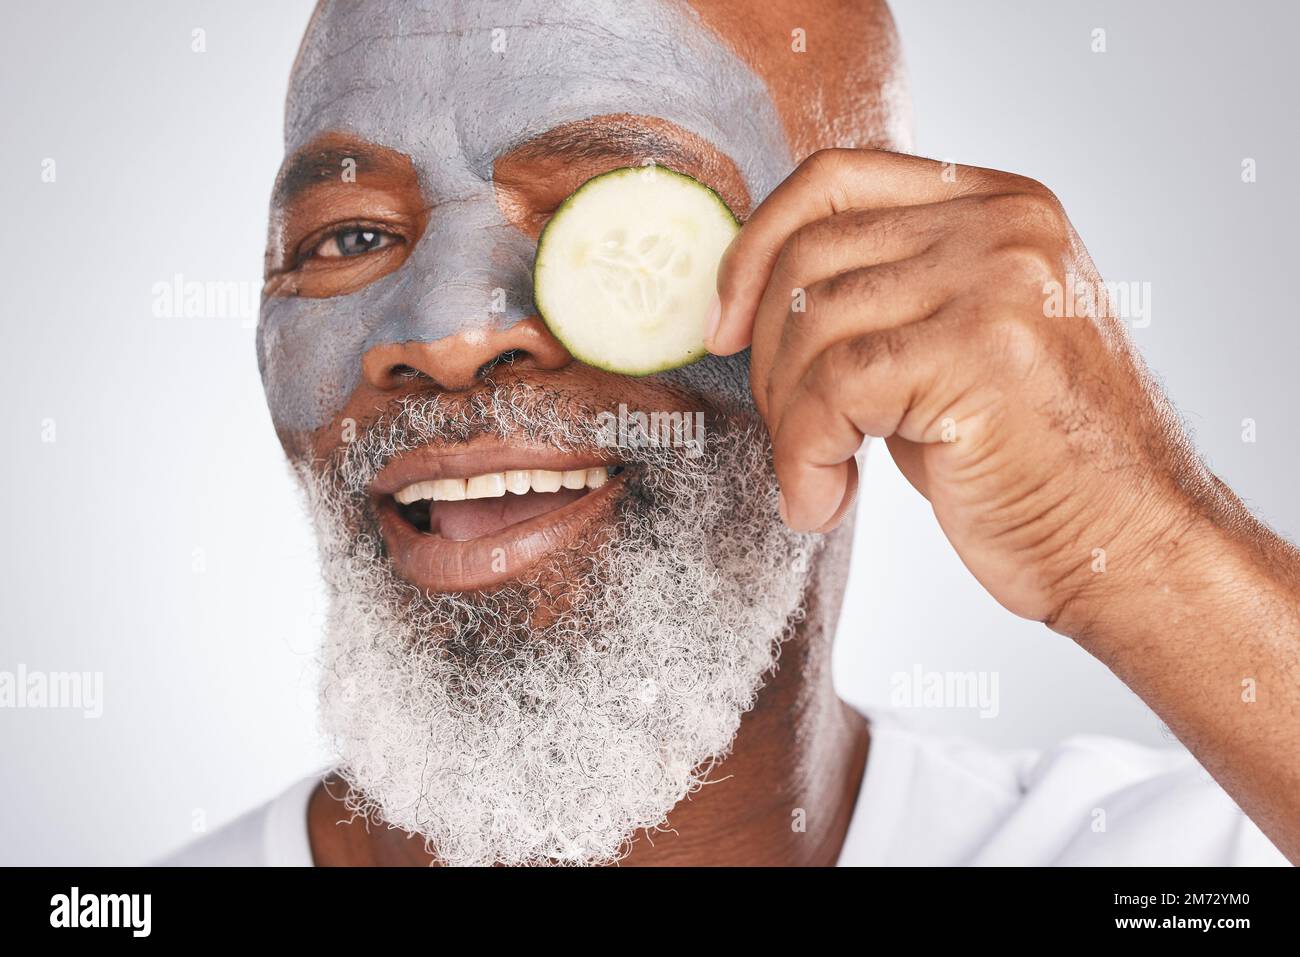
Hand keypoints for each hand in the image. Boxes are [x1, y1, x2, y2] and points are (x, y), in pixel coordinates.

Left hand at [709, 148, 1211, 631]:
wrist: (1129, 545)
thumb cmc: (1034, 463)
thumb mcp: (959, 346)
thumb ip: (886, 295)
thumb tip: (759, 291)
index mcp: (998, 205)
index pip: (833, 179)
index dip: (755, 247)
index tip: (720, 322)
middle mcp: (1001, 226)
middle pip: (810, 254)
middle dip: (765, 356)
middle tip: (785, 429)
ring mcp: (996, 281)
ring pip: (813, 325)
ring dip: (787, 420)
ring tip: (817, 477)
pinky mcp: (978, 351)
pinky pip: (831, 389)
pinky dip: (803, 456)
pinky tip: (824, 501)